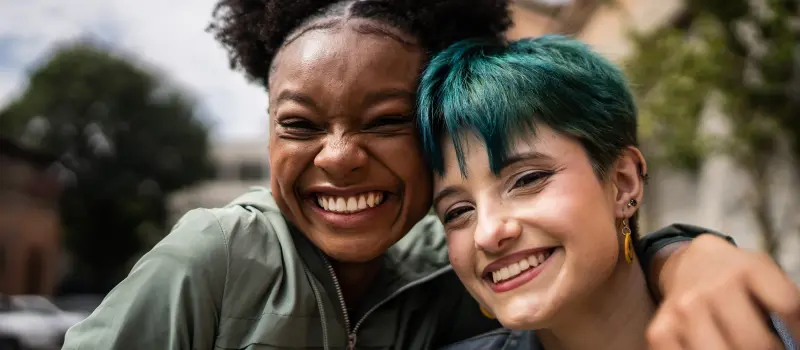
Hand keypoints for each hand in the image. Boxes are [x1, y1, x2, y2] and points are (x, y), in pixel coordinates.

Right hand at [647, 234, 799, 348]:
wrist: (689, 262)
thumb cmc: (735, 275)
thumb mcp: (763, 272)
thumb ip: (783, 299)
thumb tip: (793, 339)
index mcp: (745, 268)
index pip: (787, 306)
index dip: (797, 330)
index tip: (794, 338)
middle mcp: (711, 288)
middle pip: (756, 343)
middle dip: (766, 348)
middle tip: (762, 344)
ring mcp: (683, 311)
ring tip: (736, 344)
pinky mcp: (661, 330)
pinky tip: (708, 345)